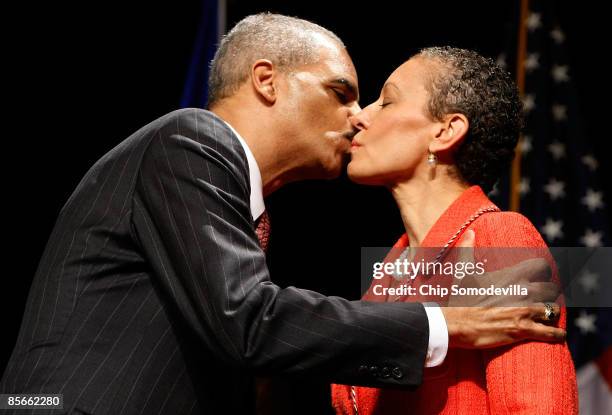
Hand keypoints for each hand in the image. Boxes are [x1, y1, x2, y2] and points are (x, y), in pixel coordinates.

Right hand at [443, 230, 564, 347]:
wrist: (456, 324)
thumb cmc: (459, 298)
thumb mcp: (463, 272)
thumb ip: (468, 249)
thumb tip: (470, 232)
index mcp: (511, 275)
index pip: (542, 266)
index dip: (542, 272)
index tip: (538, 277)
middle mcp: (523, 290)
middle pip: (552, 289)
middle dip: (548, 294)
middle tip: (542, 299)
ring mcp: (526, 311)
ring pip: (554, 310)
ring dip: (550, 313)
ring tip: (547, 317)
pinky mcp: (525, 330)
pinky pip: (553, 332)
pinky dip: (557, 334)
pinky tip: (558, 334)